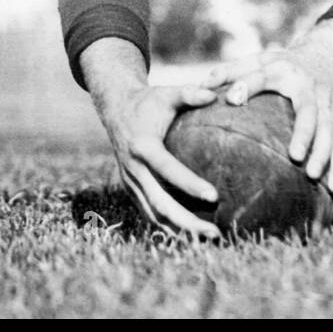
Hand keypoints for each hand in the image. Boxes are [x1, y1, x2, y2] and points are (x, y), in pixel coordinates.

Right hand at [98, 83, 222, 238]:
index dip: (189, 184)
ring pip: (154, 214)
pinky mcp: (131, 189)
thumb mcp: (166, 94)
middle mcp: (134, 169)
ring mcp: (130, 182)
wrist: (116, 110)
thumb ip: (190, 93)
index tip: (214, 196)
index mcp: (143, 146)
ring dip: (180, 231)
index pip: (168, 169)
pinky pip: (150, 212)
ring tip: (210, 238)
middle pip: (160, 203)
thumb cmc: (148, 102)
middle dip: (187, 222)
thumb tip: (215, 95)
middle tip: (216, 232)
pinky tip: (193, 234)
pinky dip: (169, 226)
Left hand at [203, 50, 332, 191]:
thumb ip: (228, 72)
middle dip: (304, 133)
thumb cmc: (280, 66)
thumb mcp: (256, 62)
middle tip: (295, 156)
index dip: (246, 86)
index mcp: (282, 71)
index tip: (231, 99)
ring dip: (324, 154)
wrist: (324, 58)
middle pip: (309, 111)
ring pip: (330, 130)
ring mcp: (327, 103)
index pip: (261, 77)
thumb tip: (199, 87)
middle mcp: (308, 87)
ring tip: (313, 176)